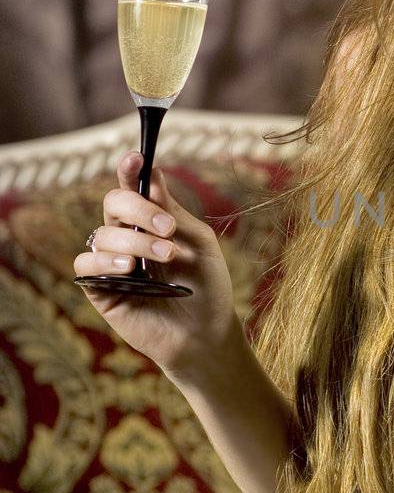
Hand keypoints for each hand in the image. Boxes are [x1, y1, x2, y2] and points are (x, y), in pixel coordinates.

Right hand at [73, 150, 238, 387]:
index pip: (133, 187)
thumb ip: (172, 211)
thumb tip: (152, 174)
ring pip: (103, 234)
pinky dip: (106, 260)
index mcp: (152, 221)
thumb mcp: (199, 243)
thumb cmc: (207, 288)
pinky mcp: (101, 288)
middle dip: (138, 208)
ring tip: (165, 258)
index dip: (130, 170)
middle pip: (113, 203)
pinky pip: (86, 263)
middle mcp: (128, 236)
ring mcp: (112, 262)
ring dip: (135, 242)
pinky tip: (129, 268)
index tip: (136, 158)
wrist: (206, 334)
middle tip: (167, 228)